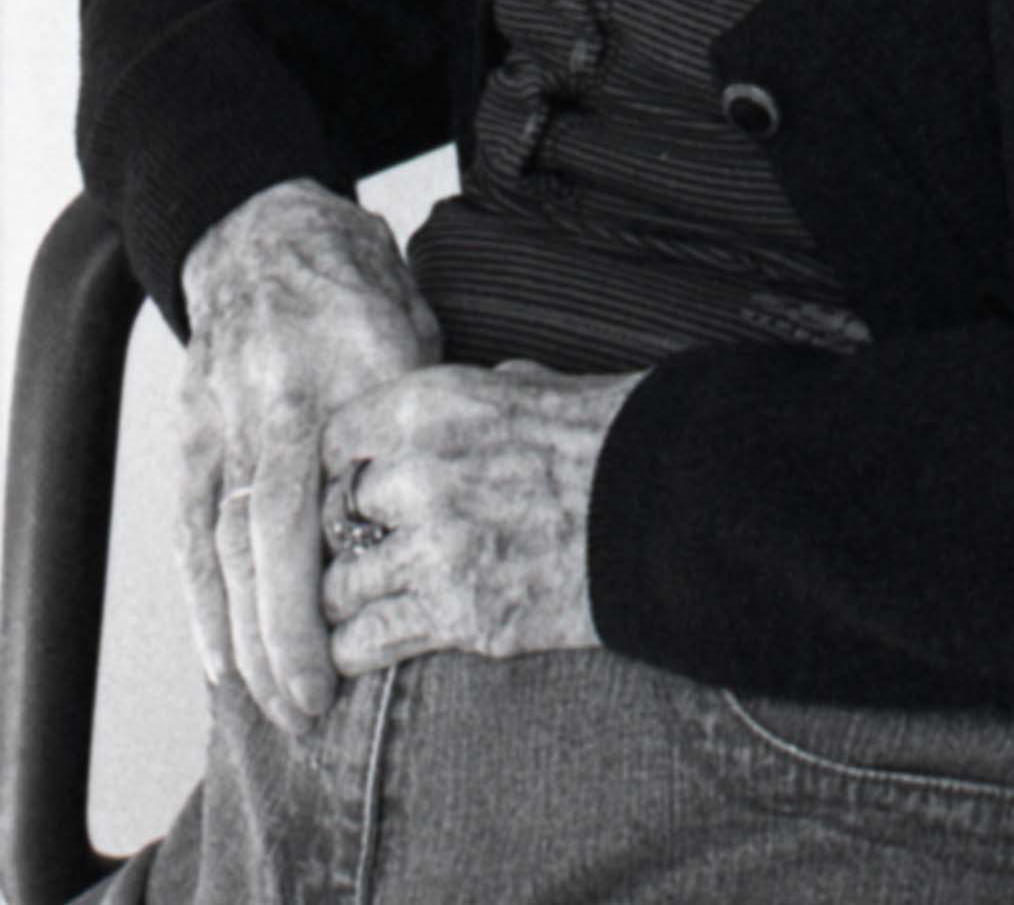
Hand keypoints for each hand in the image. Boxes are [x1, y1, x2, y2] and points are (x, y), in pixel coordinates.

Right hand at [178, 178, 440, 733]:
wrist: (262, 230)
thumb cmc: (358, 283)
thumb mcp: (416, 327)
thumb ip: (422, 414)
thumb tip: (452, 501)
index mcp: (350, 366)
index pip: (347, 484)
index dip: (349, 572)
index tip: (373, 640)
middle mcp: (278, 398)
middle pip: (273, 531)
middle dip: (289, 630)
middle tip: (314, 708)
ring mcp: (224, 417)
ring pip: (224, 541)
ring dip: (245, 633)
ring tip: (274, 705)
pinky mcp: (190, 433)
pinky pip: (190, 529)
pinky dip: (202, 600)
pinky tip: (221, 659)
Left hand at [318, 360, 641, 674]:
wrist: (662, 503)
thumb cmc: (602, 436)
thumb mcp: (527, 386)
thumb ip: (469, 400)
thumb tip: (449, 412)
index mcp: (430, 406)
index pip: (331, 443)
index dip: (338, 470)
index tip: (351, 486)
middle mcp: (419, 475)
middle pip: (329, 519)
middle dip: (342, 538)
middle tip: (359, 550)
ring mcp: (435, 551)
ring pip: (337, 589)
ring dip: (346, 598)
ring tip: (363, 601)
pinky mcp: (459, 617)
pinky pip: (368, 641)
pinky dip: (357, 648)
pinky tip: (362, 646)